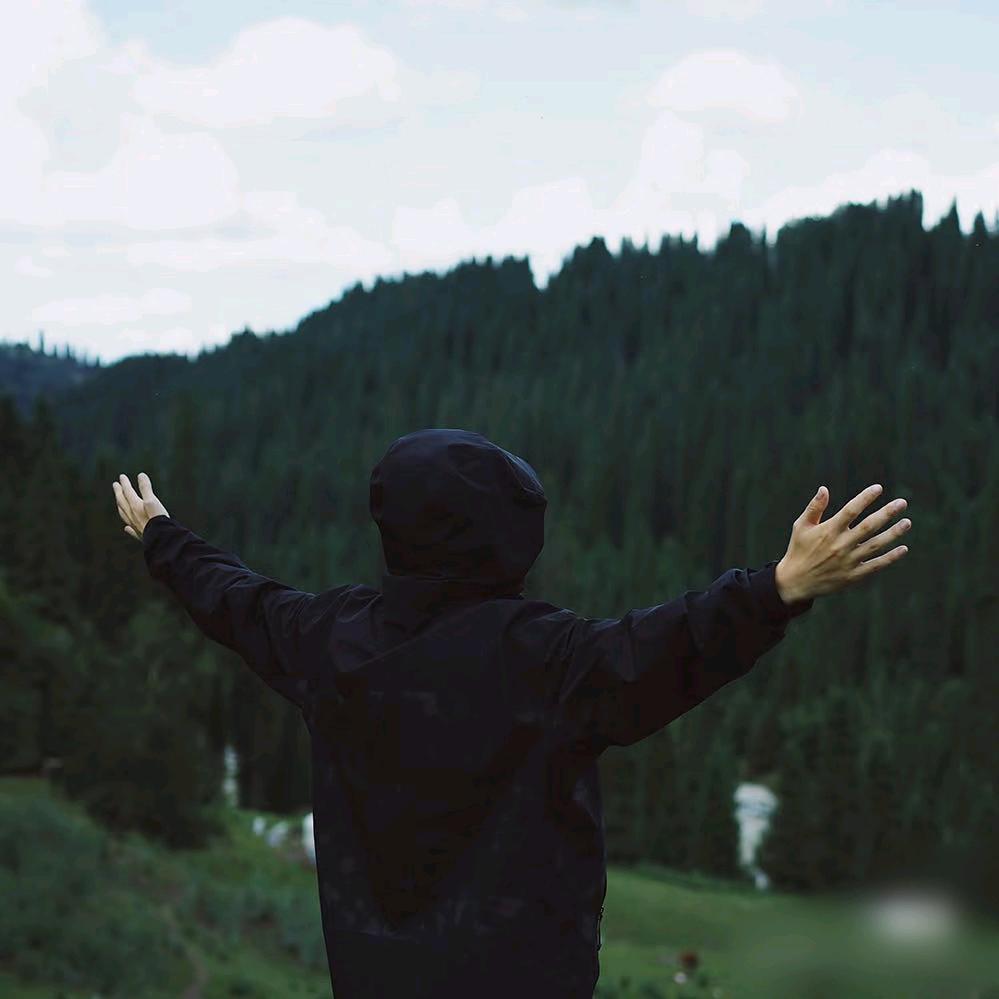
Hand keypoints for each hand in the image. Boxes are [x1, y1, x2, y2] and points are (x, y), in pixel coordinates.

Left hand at [112, 472, 169, 541]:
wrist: (161, 537)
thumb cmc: (157, 518)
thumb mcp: (152, 500)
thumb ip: (146, 488)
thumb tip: (141, 475)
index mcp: (135, 506)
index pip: (128, 492)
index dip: (125, 483)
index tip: (121, 477)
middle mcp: (132, 515)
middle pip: (122, 502)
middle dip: (119, 493)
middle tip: (115, 485)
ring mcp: (134, 525)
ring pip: (124, 514)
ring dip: (120, 506)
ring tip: (118, 502)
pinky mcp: (139, 535)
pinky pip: (130, 530)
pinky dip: (127, 528)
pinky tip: (126, 528)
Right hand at [776, 483, 910, 600]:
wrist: (795, 582)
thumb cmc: (798, 550)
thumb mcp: (801, 526)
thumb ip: (814, 508)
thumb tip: (824, 488)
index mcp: (828, 530)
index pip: (850, 510)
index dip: (865, 498)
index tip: (878, 488)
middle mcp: (841, 544)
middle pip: (869, 526)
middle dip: (887, 513)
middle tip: (902, 503)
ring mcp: (848, 560)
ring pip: (876, 545)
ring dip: (893, 533)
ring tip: (907, 522)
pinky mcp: (853, 575)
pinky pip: (876, 565)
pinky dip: (890, 557)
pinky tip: (903, 548)